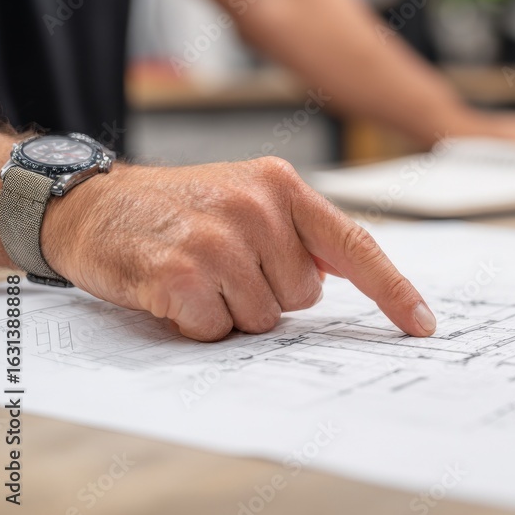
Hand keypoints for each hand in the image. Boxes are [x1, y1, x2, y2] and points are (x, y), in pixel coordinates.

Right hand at [39, 157, 436, 341]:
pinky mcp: (182, 273)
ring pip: (262, 319)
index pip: (353, 245)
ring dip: (230, 310)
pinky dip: (197, 323)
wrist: (93, 204)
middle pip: (303, 295)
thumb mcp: (246, 196)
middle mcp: (256, 206)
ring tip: (197, 273)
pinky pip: (217, 329)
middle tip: (224, 264)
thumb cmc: (177, 207)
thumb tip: (348, 274)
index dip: (392, 289)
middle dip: (268, 293)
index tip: (421, 323)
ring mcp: (218, 238)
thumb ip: (298, 231)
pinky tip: (173, 288)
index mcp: (281, 185)